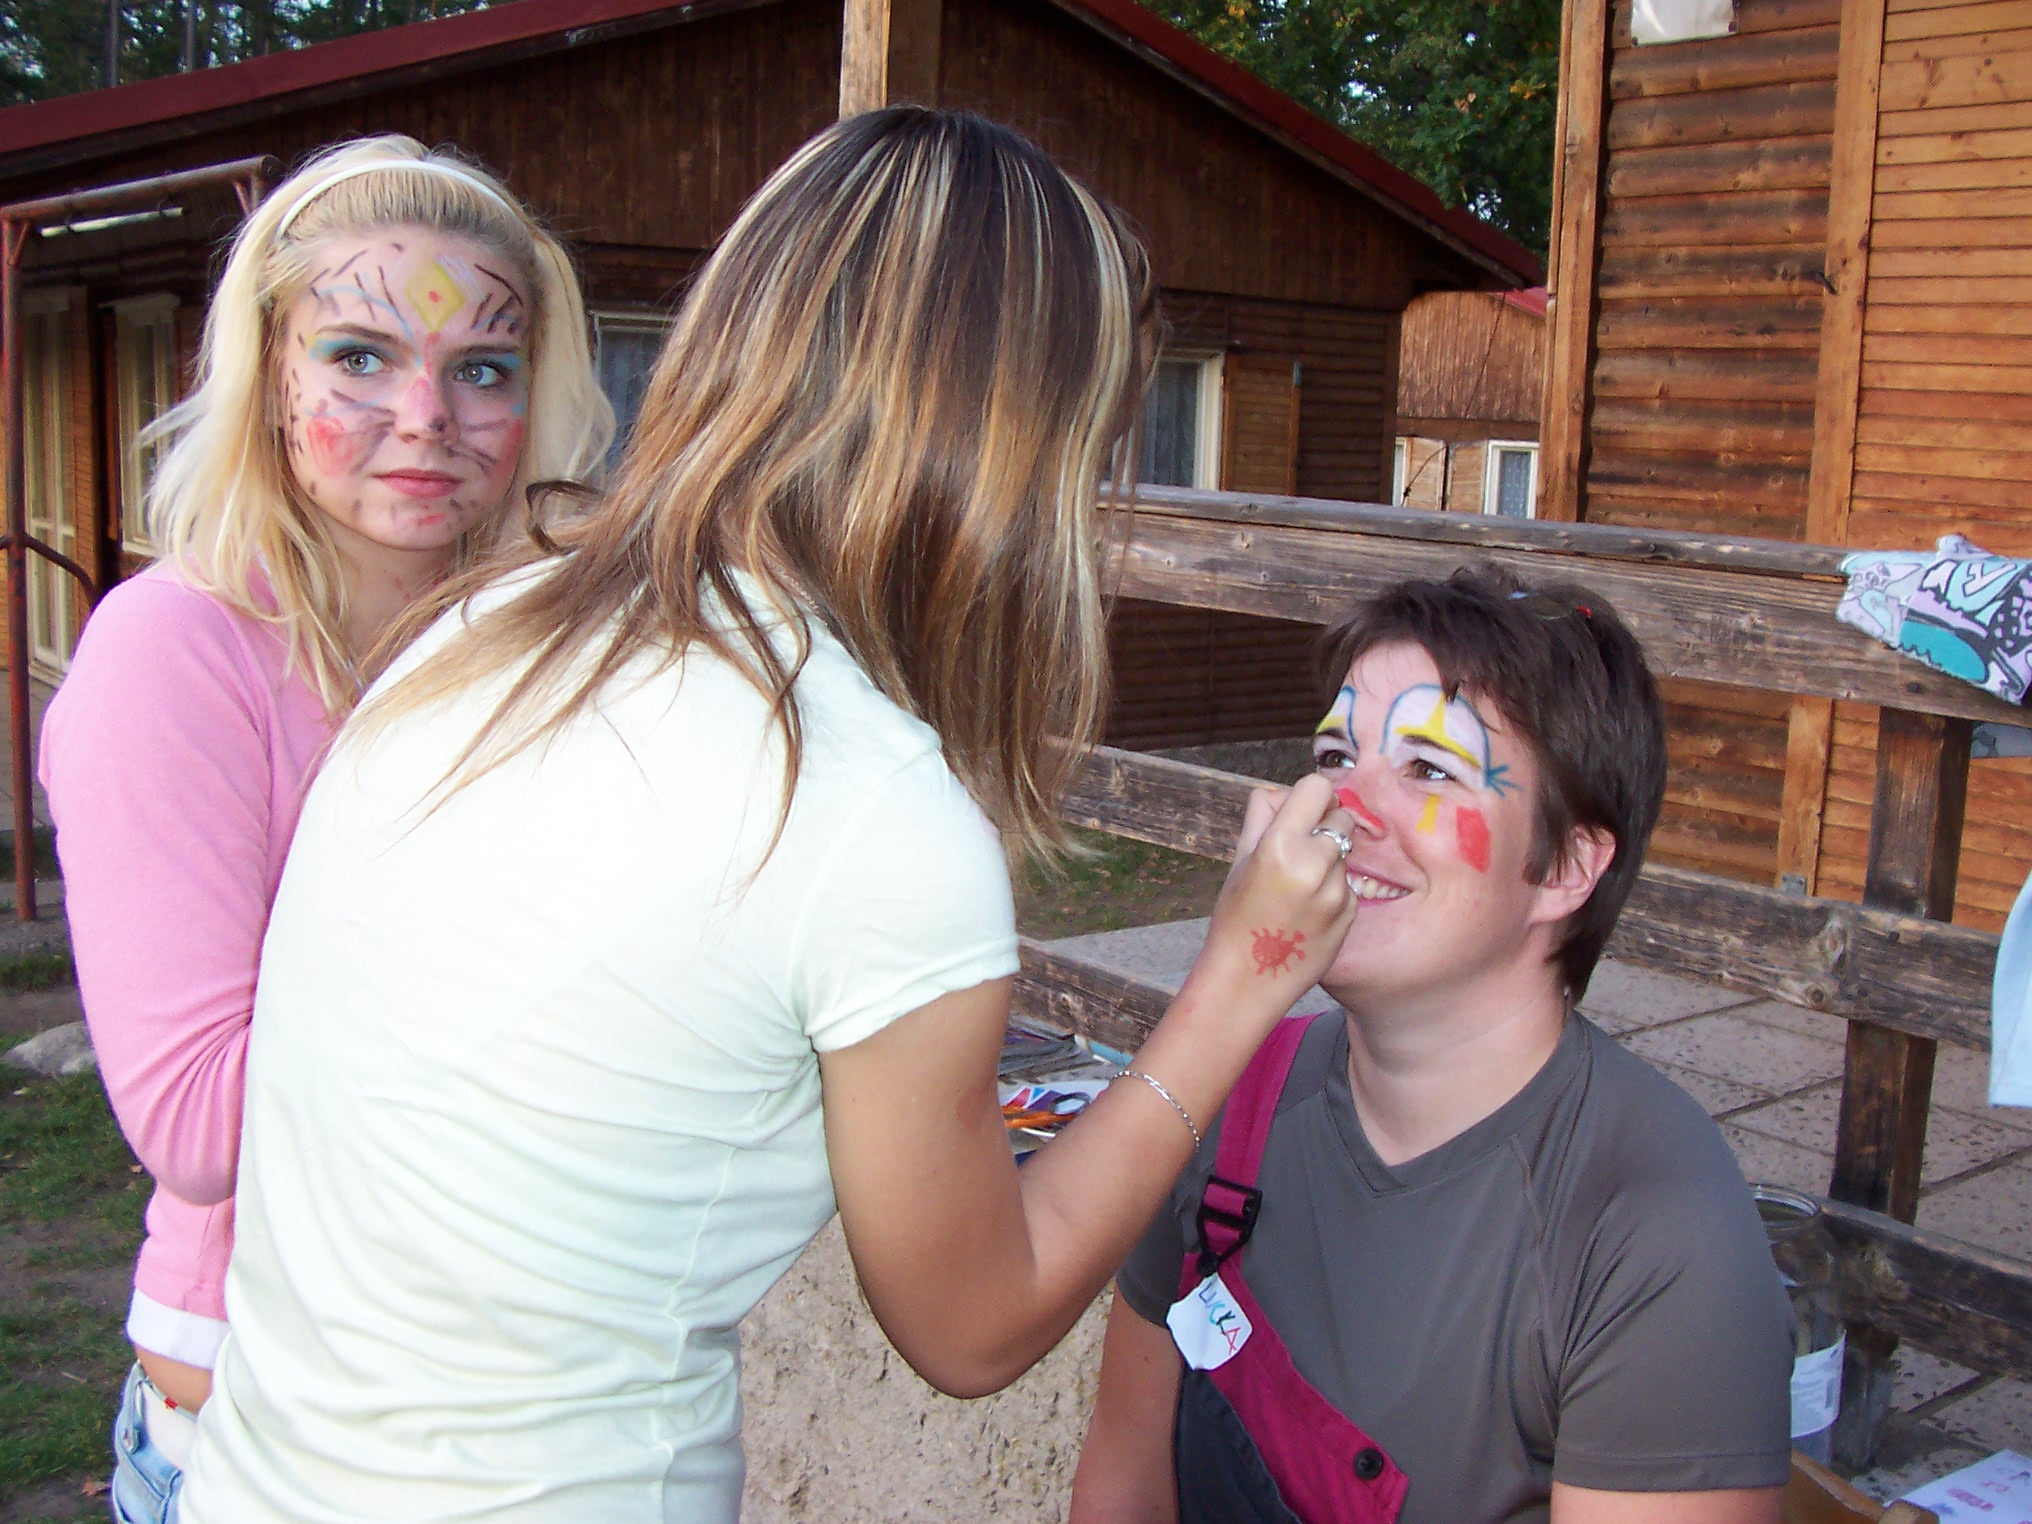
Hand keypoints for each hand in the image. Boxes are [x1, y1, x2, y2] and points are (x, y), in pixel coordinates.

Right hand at [1199, 773, 1357, 1003]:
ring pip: (1344, 851)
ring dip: (1328, 859)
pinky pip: (1348, 883)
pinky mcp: (1350, 912)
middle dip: (1323, 825)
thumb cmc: (1235, 916)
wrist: (1250, 978)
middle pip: (1340, 815)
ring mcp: (1337, 891)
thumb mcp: (1239, 859)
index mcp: (1281, 844)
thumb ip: (1262, 816)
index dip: (1310, 795)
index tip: (1302, 810)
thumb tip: (1284, 792)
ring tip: (1299, 887)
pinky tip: (1308, 910)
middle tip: (1299, 849)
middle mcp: (1315, 864)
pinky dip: (1333, 888)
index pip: (1318, 786)